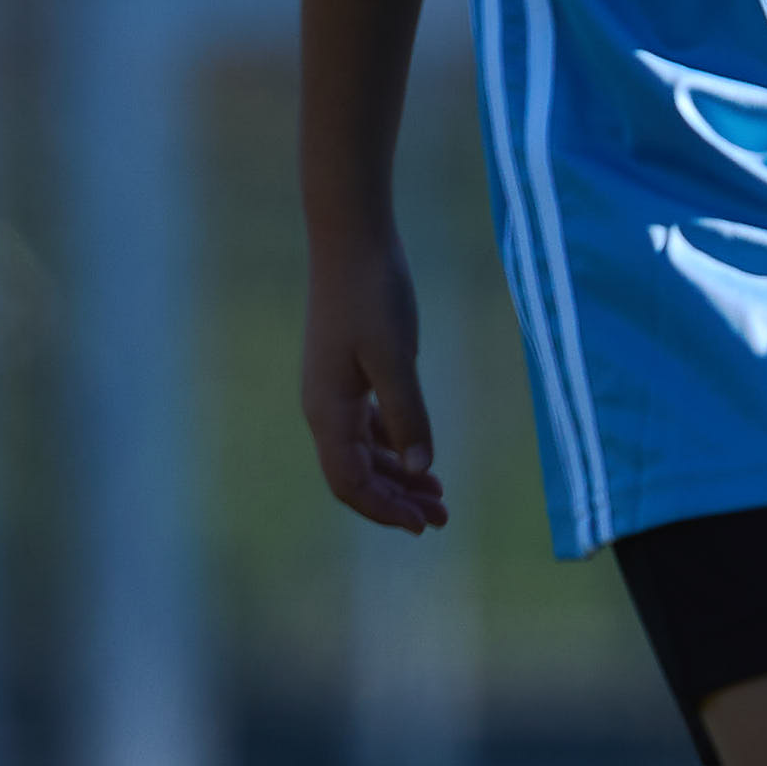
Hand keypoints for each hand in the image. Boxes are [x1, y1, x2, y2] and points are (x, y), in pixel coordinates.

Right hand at [302, 232, 445, 529]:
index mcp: (328, 411)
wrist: (351, 241)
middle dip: (396, 501)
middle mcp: (324, 409)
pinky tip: (420, 457)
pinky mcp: (348, 376)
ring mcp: (334, 393)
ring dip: (398, 477)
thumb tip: (420, 467)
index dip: (384, 509)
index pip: (349, 483)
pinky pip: (367, 429)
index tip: (423, 524)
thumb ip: (407, 414)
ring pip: (364, 454)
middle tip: (442, 517)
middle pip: (356, 476)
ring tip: (439, 494)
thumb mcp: (396, 357)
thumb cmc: (372, 295)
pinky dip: (393, 448)